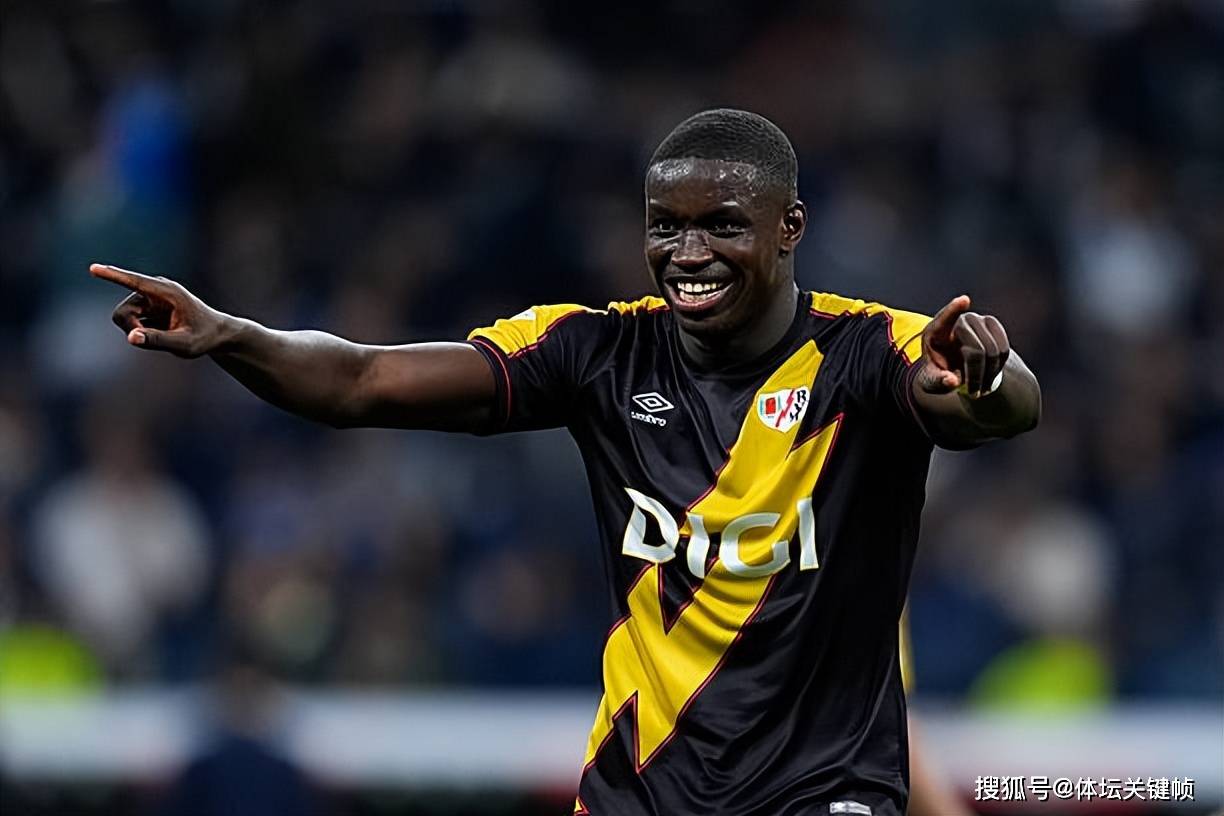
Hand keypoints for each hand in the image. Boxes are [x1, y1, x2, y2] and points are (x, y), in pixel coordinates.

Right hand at [90, 263, 227, 357]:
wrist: (216, 334)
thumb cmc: (204, 338)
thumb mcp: (184, 344)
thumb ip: (158, 341)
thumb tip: (131, 337)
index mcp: (167, 292)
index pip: (134, 282)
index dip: (113, 276)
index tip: (93, 268)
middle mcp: (155, 290)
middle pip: (122, 312)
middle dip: (130, 328)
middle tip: (150, 341)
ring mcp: (150, 297)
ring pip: (125, 318)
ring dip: (137, 331)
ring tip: (164, 336)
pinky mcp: (147, 306)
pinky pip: (132, 322)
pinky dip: (142, 332)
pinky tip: (164, 332)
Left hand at [915, 295, 1009, 397]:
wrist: (956, 368)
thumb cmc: (938, 373)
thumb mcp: (931, 382)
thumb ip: (937, 382)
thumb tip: (952, 381)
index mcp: (935, 333)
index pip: (944, 319)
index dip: (954, 310)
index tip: (964, 300)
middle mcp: (957, 322)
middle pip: (976, 351)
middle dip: (976, 376)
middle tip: (973, 395)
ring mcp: (977, 320)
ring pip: (993, 351)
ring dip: (988, 375)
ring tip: (979, 388)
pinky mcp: (992, 324)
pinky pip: (1003, 349)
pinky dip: (998, 367)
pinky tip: (988, 375)